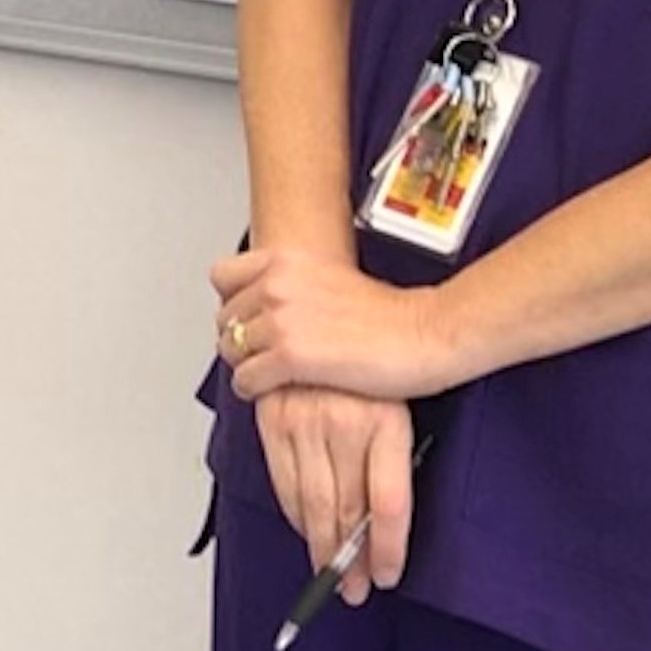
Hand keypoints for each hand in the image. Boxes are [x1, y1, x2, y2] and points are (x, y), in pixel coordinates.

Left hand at [212, 246, 468, 403]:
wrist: (428, 333)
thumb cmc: (393, 315)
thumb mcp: (331, 279)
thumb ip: (295, 286)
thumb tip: (270, 305)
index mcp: (286, 260)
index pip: (222, 276)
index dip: (233, 302)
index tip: (246, 318)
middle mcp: (276, 283)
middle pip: (224, 317)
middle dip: (240, 338)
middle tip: (260, 354)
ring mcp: (280, 319)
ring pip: (231, 349)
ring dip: (245, 365)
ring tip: (267, 374)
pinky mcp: (289, 356)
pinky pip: (245, 379)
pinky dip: (254, 389)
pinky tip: (273, 391)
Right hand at [248, 384, 418, 599]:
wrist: (328, 310)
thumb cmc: (375, 365)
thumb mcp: (398, 407)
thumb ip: (389, 463)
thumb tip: (380, 530)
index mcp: (386, 420)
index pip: (388, 503)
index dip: (388, 548)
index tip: (387, 575)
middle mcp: (342, 421)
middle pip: (346, 511)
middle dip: (349, 560)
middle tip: (355, 588)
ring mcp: (302, 418)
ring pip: (310, 502)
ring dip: (320, 545)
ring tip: (331, 573)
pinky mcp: (272, 417)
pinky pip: (283, 481)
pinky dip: (295, 513)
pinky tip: (307, 527)